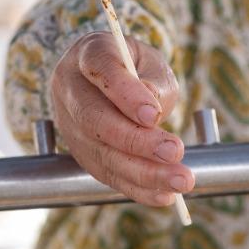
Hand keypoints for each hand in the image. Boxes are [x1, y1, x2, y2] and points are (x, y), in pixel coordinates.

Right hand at [49, 32, 192, 206]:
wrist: (106, 80)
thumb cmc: (134, 67)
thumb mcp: (151, 62)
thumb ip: (155, 82)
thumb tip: (153, 109)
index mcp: (87, 53)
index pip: (101, 69)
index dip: (125, 93)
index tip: (154, 115)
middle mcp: (69, 88)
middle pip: (94, 118)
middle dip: (136, 141)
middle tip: (174, 152)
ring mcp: (68, 123)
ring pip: (100, 152)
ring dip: (143, 171)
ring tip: (180, 180)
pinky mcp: (78, 152)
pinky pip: (105, 174)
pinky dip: (136, 188)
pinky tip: (164, 195)